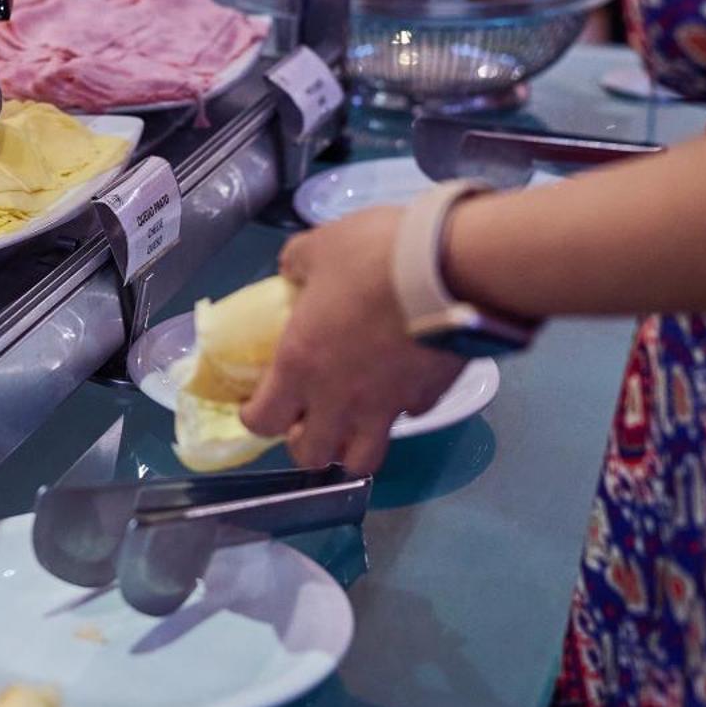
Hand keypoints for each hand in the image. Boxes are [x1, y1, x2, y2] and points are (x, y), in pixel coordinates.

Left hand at [242, 208, 466, 474]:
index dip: (256, 418)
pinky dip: (401, 410)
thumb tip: (293, 272)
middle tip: (307, 417)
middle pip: (312, 455)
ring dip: (350, 447)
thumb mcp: (320, 246)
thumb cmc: (372, 258)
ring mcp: (387, 406)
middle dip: (304, 443)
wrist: (449, 270)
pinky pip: (409, 417)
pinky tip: (401, 386)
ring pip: (363, 459)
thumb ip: (297, 264)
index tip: (258, 405)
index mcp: (301, 365)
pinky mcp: (429, 398)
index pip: (263, 421)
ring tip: (351, 423)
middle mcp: (339, 398)